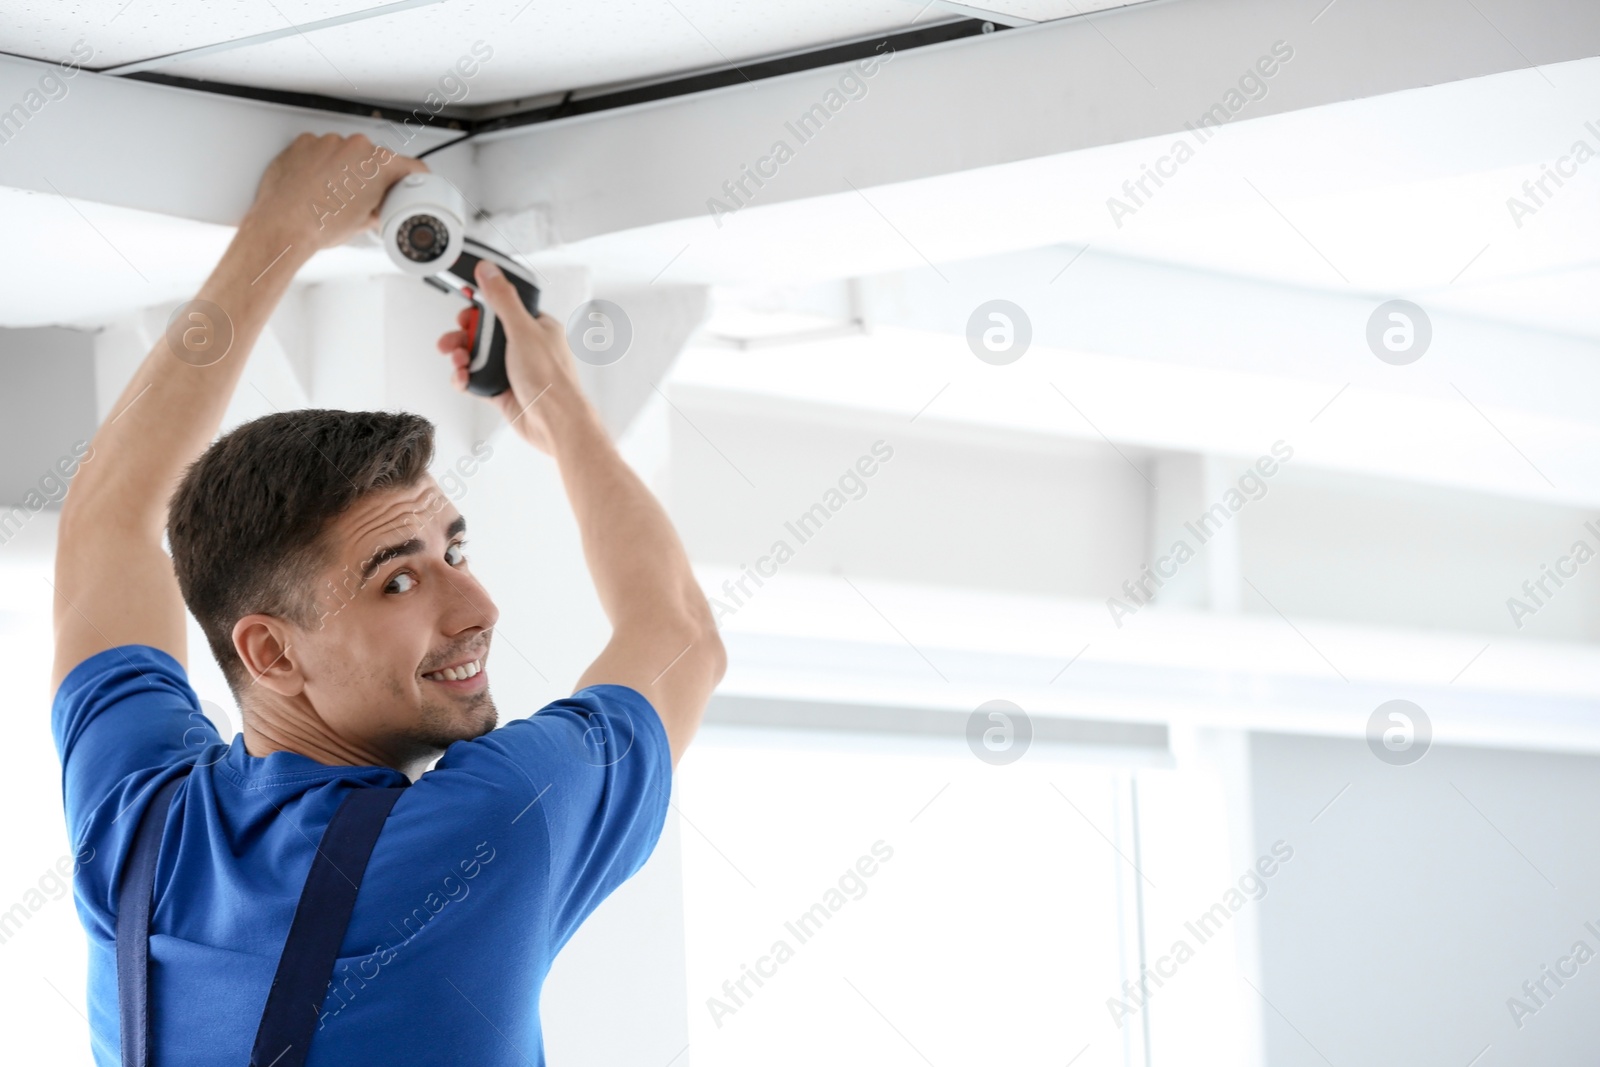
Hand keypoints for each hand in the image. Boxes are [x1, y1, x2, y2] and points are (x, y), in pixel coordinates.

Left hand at [244, 132, 426, 251]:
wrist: (282, 225)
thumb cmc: (319, 225)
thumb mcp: (363, 223)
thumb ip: (379, 207)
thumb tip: (377, 207)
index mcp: (379, 165)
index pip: (411, 166)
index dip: (415, 177)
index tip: (413, 179)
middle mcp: (356, 146)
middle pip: (374, 158)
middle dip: (370, 175)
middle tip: (361, 198)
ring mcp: (329, 142)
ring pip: (346, 152)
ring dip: (343, 168)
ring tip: (331, 193)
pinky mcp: (304, 142)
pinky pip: (320, 149)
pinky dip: (319, 163)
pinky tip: (314, 183)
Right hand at [434, 259, 587, 454]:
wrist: (554, 423)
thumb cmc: (550, 379)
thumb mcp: (522, 331)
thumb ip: (502, 300)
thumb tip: (488, 271)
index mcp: (537, 327)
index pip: (503, 308)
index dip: (481, 307)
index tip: (466, 308)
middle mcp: (525, 346)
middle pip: (484, 332)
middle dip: (463, 335)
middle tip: (451, 339)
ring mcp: (513, 369)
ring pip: (477, 356)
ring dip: (461, 356)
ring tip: (457, 360)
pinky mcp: (502, 390)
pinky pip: (475, 380)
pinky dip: (464, 378)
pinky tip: (462, 378)